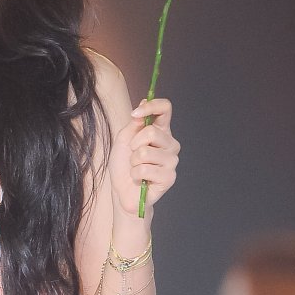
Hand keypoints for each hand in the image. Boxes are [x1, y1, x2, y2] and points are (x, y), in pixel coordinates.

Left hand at [108, 98, 179, 216]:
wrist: (122, 191)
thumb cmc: (124, 165)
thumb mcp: (123, 140)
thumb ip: (134, 124)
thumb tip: (143, 102)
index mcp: (161, 131)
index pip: (165, 109)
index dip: (151, 106)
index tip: (135, 113)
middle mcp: (170, 144)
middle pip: (152, 132)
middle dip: (134, 144)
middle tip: (132, 155)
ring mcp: (171, 161)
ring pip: (146, 152)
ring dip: (134, 161)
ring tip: (136, 168)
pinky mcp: (169, 177)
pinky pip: (145, 169)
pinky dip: (135, 174)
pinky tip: (140, 179)